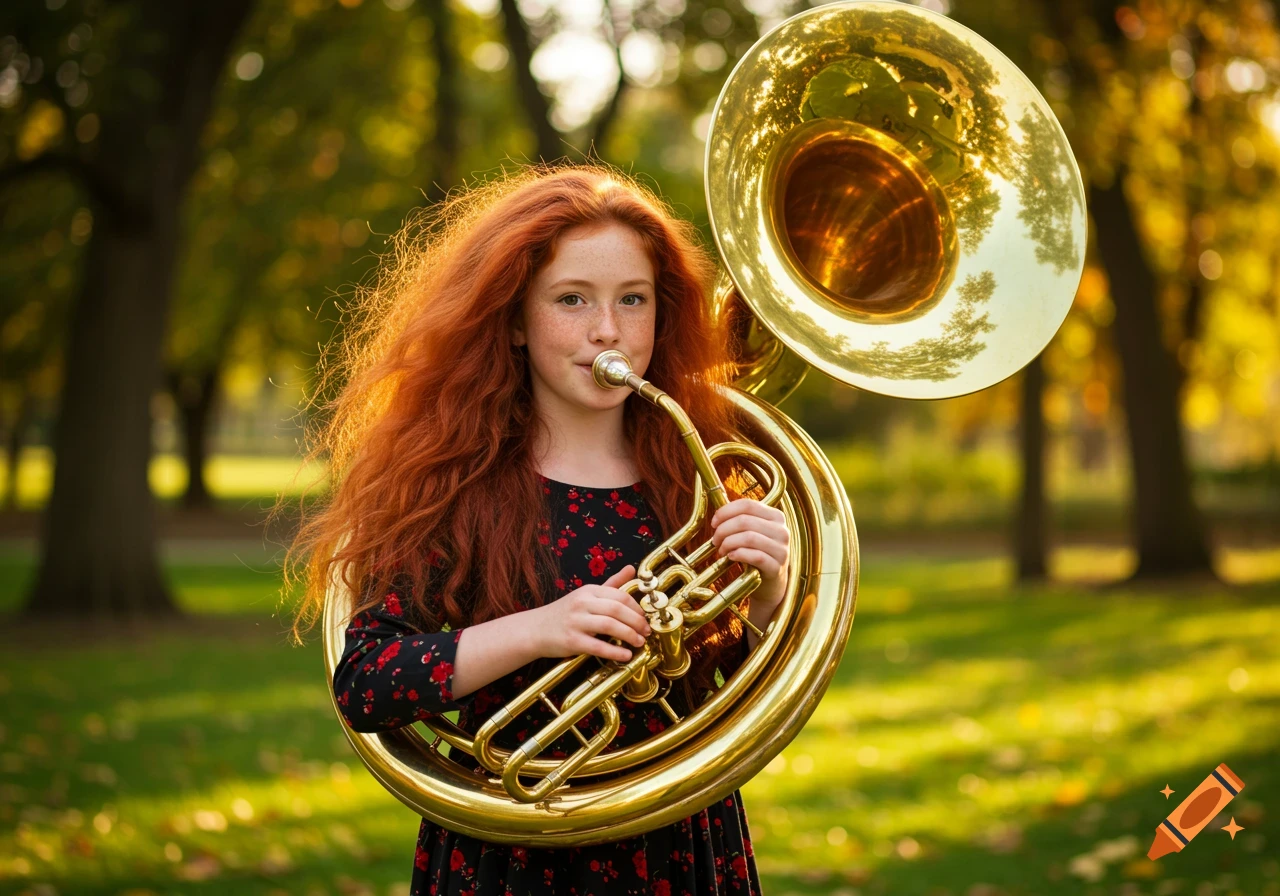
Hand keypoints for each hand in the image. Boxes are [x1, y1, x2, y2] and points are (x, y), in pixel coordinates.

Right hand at [531, 564, 650, 662]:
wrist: (535, 629)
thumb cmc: (564, 613)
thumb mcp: (586, 594)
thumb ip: (611, 583)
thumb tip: (631, 568)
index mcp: (588, 591)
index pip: (619, 595)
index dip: (636, 607)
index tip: (645, 618)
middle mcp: (582, 603)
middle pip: (617, 609)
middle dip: (637, 621)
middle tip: (646, 631)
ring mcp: (576, 622)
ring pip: (610, 626)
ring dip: (629, 635)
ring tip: (639, 642)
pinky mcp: (571, 641)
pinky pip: (598, 646)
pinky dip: (615, 652)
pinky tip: (626, 656)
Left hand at [710, 499, 789, 610]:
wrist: (771, 584)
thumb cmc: (756, 554)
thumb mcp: (752, 533)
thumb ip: (739, 521)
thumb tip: (717, 516)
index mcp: (776, 516)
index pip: (747, 505)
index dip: (726, 512)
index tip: (714, 523)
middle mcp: (782, 530)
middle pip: (745, 520)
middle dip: (723, 529)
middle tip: (715, 540)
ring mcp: (781, 549)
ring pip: (749, 537)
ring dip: (728, 543)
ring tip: (721, 550)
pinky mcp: (777, 567)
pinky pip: (755, 556)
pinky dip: (738, 554)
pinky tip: (730, 557)